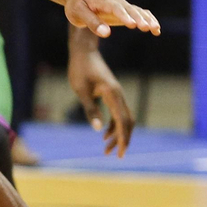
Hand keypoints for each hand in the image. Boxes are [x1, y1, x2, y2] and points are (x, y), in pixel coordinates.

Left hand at [62, 0, 159, 38]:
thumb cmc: (77, 5)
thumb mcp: (78, 14)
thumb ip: (91, 22)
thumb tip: (106, 34)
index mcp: (101, 1)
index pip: (114, 7)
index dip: (123, 15)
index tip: (131, 24)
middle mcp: (115, 1)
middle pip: (129, 9)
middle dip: (138, 18)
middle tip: (147, 28)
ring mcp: (122, 5)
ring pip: (137, 11)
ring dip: (147, 19)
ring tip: (156, 30)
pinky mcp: (125, 11)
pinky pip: (140, 14)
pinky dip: (149, 20)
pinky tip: (156, 31)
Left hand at [68, 33, 134, 155]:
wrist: (83, 51)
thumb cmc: (79, 69)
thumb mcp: (80, 91)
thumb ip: (90, 110)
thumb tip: (98, 130)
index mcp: (112, 94)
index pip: (122, 121)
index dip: (122, 139)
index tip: (120, 153)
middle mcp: (118, 95)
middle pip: (127, 122)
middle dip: (122, 139)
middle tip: (113, 155)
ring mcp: (116, 94)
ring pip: (123, 118)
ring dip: (117, 134)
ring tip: (106, 148)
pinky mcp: (112, 94)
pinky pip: (117, 113)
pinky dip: (113, 125)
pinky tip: (104, 134)